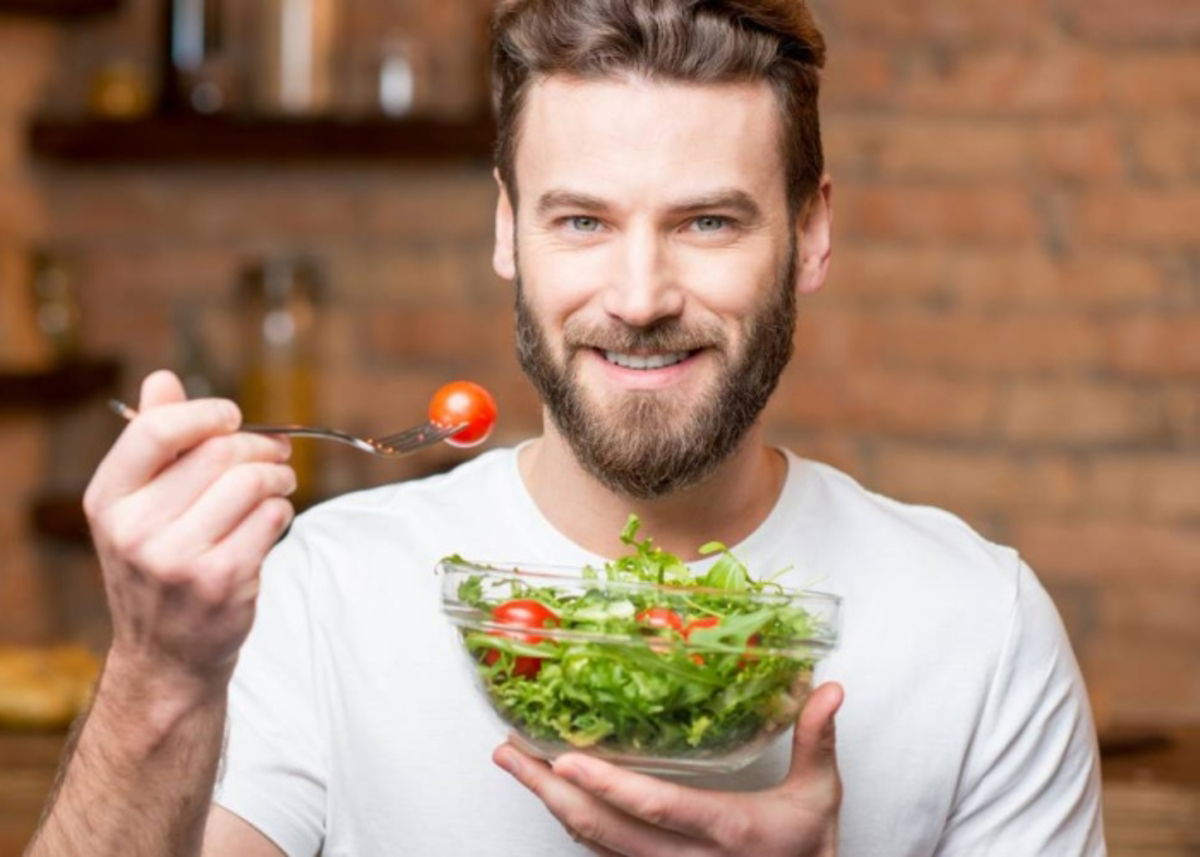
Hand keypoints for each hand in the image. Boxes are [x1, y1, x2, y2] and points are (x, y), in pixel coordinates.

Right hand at [83, 370, 295, 699]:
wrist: (167, 655)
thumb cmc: (160, 566)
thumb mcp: (138, 506)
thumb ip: (153, 441)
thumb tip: (163, 379)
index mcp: (109, 499)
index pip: (157, 430)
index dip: (206, 413)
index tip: (232, 416)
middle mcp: (134, 529)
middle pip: (219, 452)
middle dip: (260, 446)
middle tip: (277, 454)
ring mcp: (176, 559)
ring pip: (251, 482)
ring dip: (279, 476)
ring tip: (279, 484)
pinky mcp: (221, 581)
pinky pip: (271, 518)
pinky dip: (282, 510)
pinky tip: (271, 520)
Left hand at [494, 682, 843, 856]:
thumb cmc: (809, 851)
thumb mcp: (819, 797)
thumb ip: (816, 740)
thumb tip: (829, 688)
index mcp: (727, 832)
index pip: (658, 809)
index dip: (609, 786)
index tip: (565, 760)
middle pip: (604, 830)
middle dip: (550, 790)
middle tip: (510, 752)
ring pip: (594, 844)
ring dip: (549, 803)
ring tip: (514, 763)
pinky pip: (602, 853)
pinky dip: (571, 822)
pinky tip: (550, 794)